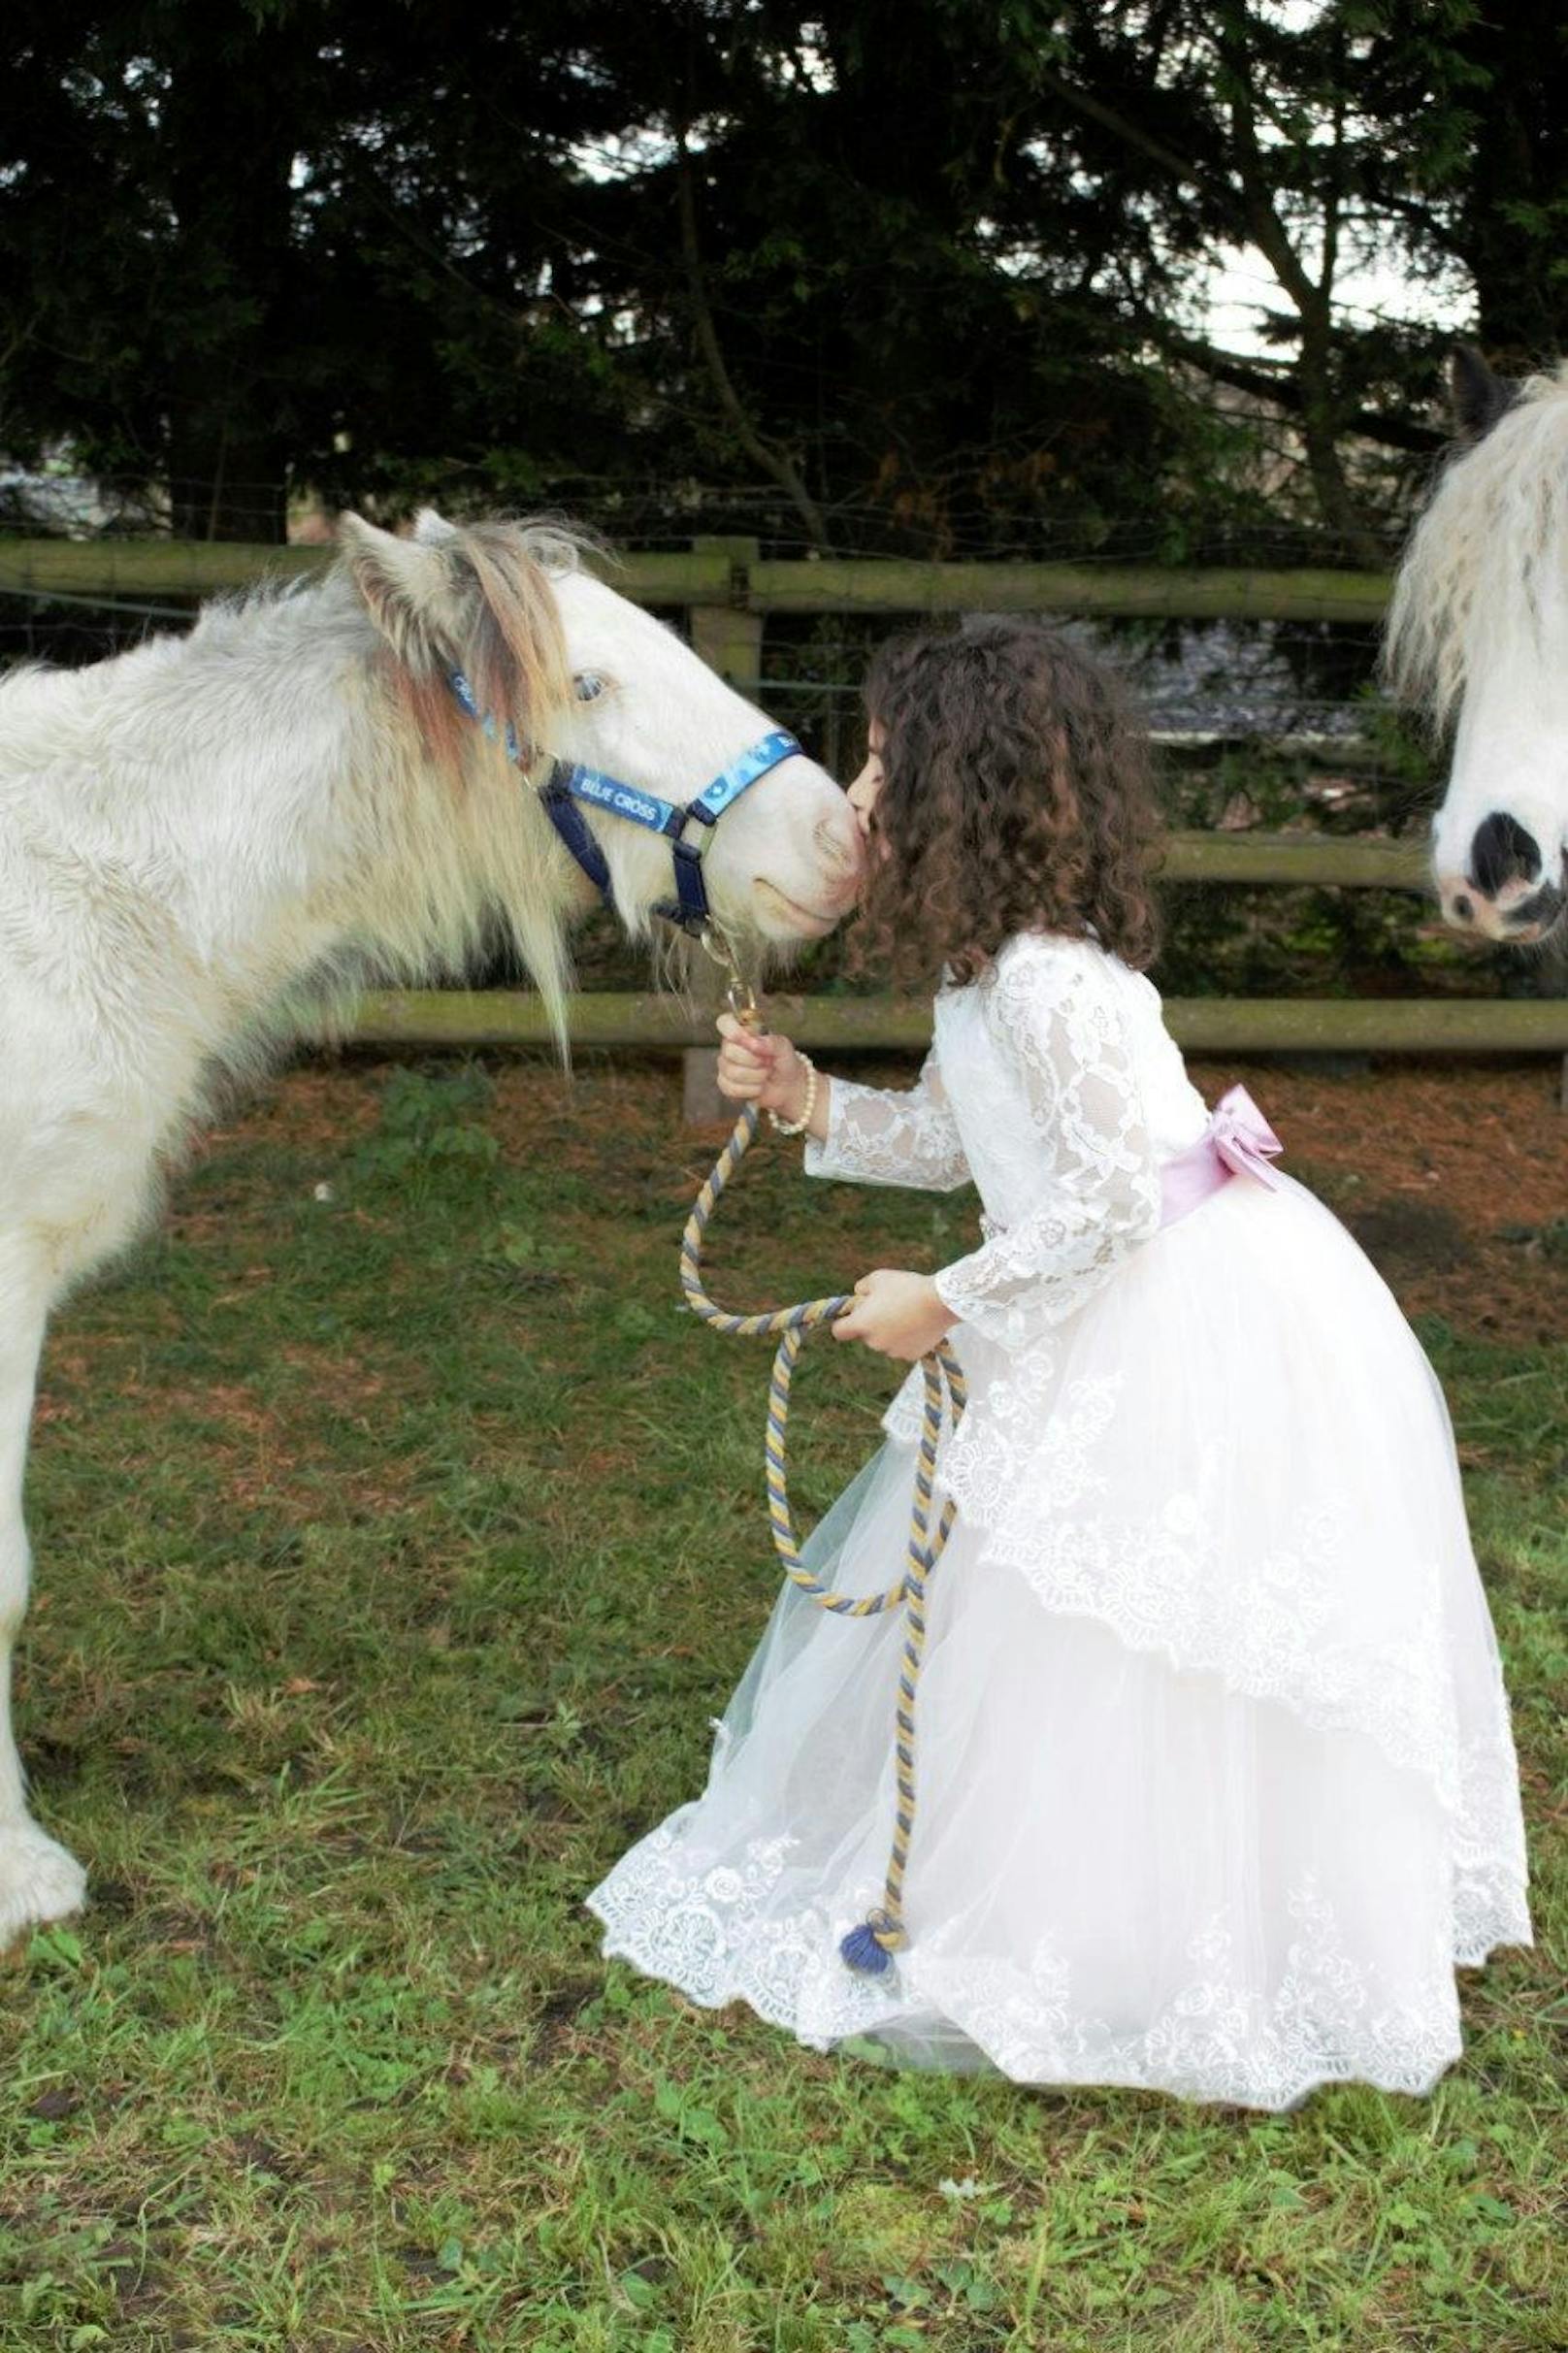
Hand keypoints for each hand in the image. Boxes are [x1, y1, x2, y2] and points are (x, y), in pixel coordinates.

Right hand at [716, 1011, 809, 1118]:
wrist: (787, 1086)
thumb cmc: (783, 1061)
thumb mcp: (784, 1047)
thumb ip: (771, 1041)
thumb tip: (753, 1042)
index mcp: (742, 1032)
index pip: (724, 1022)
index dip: (732, 1029)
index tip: (746, 1038)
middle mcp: (730, 1047)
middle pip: (728, 1050)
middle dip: (753, 1060)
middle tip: (768, 1061)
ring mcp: (726, 1067)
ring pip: (731, 1072)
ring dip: (755, 1076)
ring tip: (766, 1074)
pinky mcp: (726, 1085)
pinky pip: (730, 1088)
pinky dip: (750, 1090)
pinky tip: (758, 1087)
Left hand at [832, 1269, 955, 1361]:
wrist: (940, 1301)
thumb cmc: (906, 1286)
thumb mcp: (878, 1278)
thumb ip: (861, 1287)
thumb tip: (858, 1295)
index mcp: (862, 1324)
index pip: (838, 1332)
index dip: (843, 1323)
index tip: (852, 1315)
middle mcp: (874, 1342)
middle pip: (865, 1335)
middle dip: (872, 1324)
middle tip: (888, 1306)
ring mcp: (893, 1351)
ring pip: (884, 1342)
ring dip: (889, 1332)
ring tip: (906, 1313)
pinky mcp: (911, 1355)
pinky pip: (902, 1347)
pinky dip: (906, 1339)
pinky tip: (917, 1323)